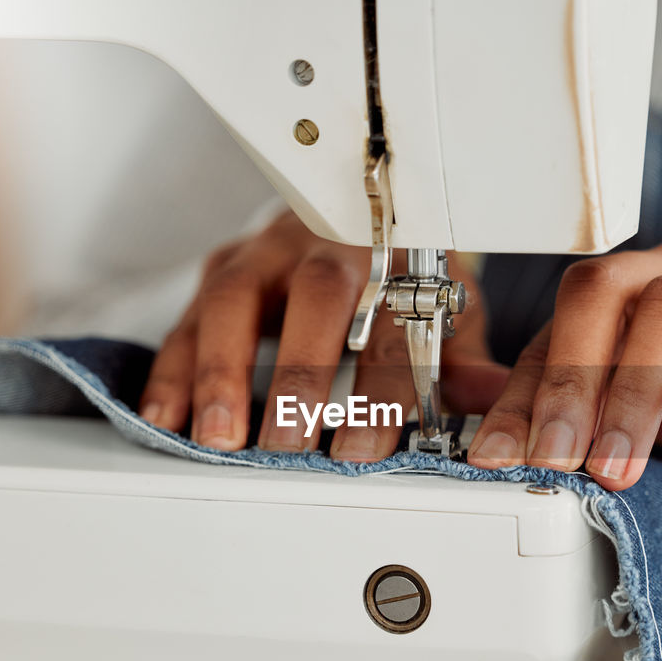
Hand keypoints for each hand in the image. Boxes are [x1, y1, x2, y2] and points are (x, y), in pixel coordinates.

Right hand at [138, 210, 506, 459]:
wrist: (363, 208)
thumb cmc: (403, 271)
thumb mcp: (445, 308)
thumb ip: (461, 359)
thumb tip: (496, 401)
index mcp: (391, 257)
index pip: (387, 327)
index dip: (376, 392)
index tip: (363, 451)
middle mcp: (325, 245)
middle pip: (312, 299)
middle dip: (295, 375)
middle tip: (284, 446)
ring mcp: (266, 253)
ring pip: (233, 298)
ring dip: (220, 372)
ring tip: (216, 438)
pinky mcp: (221, 269)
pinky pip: (189, 315)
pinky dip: (173, 370)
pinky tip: (165, 419)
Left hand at [467, 237, 661, 489]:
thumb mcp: (656, 383)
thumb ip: (592, 404)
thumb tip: (512, 441)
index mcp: (633, 285)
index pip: (557, 327)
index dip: (520, 392)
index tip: (494, 455)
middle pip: (603, 294)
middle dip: (566, 382)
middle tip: (551, 459)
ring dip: (634, 390)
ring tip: (615, 460)